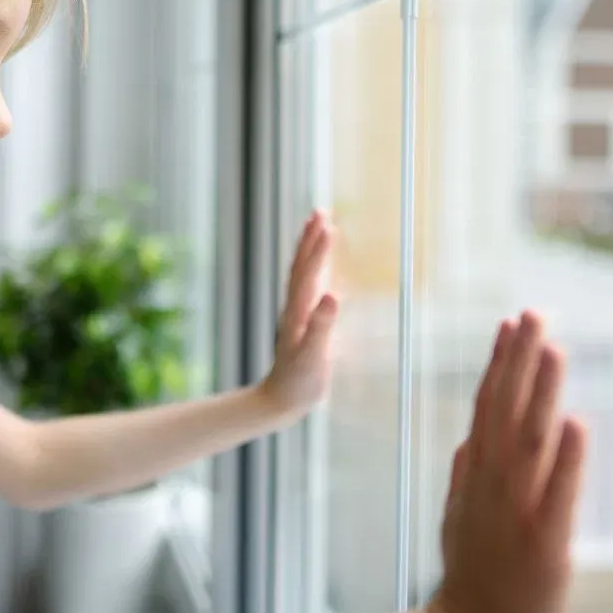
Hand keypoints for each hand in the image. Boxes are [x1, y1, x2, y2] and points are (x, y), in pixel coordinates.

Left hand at [256, 210, 337, 420]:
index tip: (328, 224)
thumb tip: (332, 295)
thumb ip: (322, 327)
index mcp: (299, 312)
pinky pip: (310, 288)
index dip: (318, 249)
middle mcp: (296, 308)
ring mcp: (299, 314)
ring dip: (311, 249)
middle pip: (302, 266)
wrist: (280, 401)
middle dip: (311, 239)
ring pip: (304, 274)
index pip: (308, 273)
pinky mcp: (304, 323)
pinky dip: (317, 271)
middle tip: (320, 211)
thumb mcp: (313, 357)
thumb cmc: (298, 383)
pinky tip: (326, 269)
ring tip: (320, 227)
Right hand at [425, 312, 587, 612]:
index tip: (510, 320)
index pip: (488, 409)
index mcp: (477, 480)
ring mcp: (518, 515)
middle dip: (520, 361)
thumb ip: (464, 480)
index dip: (500, 363)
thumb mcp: (459, 523)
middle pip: (507, 413)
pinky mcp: (547, 546)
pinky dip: (566, 459)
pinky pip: (558, 496)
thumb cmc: (473, 585)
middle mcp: (494, 489)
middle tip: (533, 312)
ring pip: (530, 442)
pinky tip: (576, 422)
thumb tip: (468, 439)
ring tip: (552, 347)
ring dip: (540, 392)